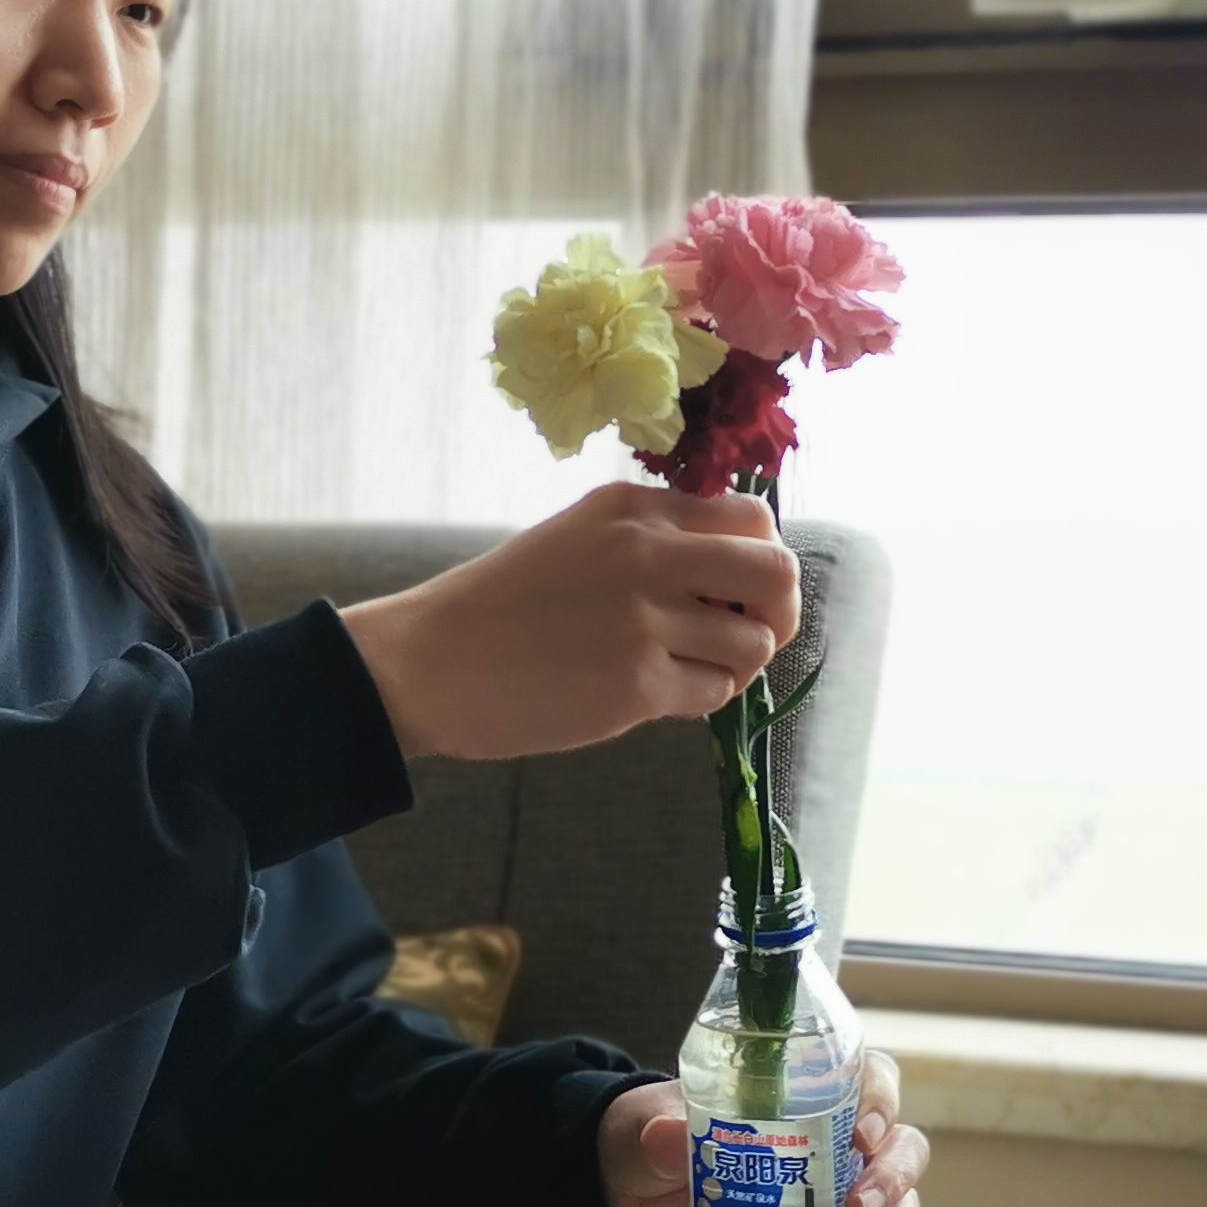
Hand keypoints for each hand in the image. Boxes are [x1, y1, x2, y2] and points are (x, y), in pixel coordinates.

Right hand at [336, 485, 800, 761]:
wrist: (430, 662)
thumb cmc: (502, 605)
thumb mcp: (579, 537)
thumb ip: (653, 541)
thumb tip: (738, 572)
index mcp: (634, 508)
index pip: (752, 520)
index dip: (762, 560)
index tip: (739, 592)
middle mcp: (648, 552)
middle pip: (775, 574)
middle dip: (777, 614)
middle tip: (746, 638)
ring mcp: (645, 619)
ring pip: (752, 644)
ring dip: (734, 665)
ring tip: (688, 671)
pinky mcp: (636, 684)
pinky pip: (714, 693)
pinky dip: (700, 699)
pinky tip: (656, 695)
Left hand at [598, 1049, 924, 1206]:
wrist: (635, 1202)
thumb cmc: (654, 1143)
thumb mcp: (650, 1129)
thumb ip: (660, 1131)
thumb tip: (667, 1137)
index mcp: (806, 1096)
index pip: (871, 1080)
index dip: (881, 1102)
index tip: (861, 1135)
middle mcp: (835, 1145)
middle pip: (899, 1148)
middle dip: (892, 1179)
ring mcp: (836, 1201)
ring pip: (898, 1206)